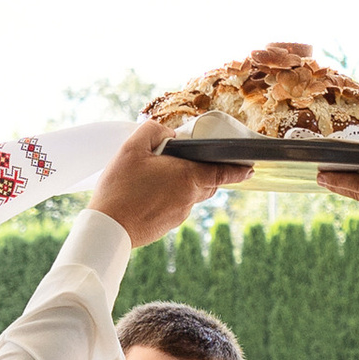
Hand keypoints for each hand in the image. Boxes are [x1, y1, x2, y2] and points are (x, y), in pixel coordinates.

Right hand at [88, 126, 248, 248]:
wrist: (108, 228)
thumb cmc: (120, 187)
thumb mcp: (131, 148)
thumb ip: (153, 132)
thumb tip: (169, 135)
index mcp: (187, 177)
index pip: (221, 172)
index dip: (238, 169)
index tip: (250, 168)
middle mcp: (188, 198)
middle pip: (208, 183)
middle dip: (208, 172)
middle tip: (196, 160)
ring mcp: (179, 215)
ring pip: (191, 195)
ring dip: (185, 184)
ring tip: (161, 173)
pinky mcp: (167, 226)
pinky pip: (176, 206)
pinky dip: (171, 197)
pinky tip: (149, 192)